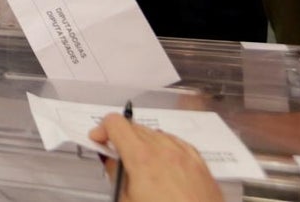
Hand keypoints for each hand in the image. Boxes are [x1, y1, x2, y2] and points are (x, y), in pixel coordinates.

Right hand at [89, 113, 222, 201]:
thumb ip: (115, 175)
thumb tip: (112, 162)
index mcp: (142, 158)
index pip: (116, 124)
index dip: (102, 130)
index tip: (99, 140)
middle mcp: (165, 150)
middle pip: (135, 127)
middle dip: (121, 138)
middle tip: (115, 156)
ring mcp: (185, 155)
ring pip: (157, 134)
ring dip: (143, 142)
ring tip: (140, 165)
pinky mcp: (200, 165)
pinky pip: (178, 143)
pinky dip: (165, 147)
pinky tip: (163, 163)